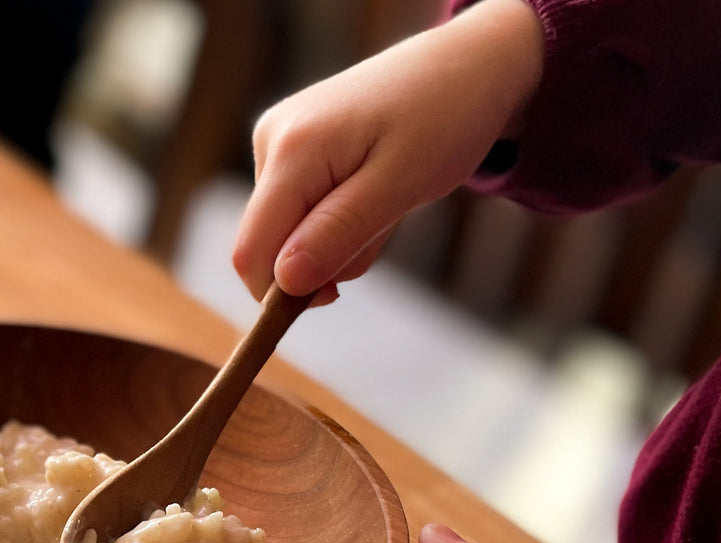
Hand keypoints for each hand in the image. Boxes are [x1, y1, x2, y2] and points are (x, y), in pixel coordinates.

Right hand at [233, 0, 544, 299]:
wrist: (468, 65)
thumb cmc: (445, 119)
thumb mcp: (401, 184)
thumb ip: (338, 233)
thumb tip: (283, 282)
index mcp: (292, 150)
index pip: (252, 252)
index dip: (279, 294)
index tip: (336, 297)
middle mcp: (271, 142)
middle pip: (270, 246)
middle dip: (323, 259)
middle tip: (384, 226)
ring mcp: (278, 142)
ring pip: (288, 233)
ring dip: (339, 239)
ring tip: (387, 200)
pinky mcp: (291, 147)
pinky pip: (301, 211)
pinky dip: (339, 218)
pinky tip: (372, 188)